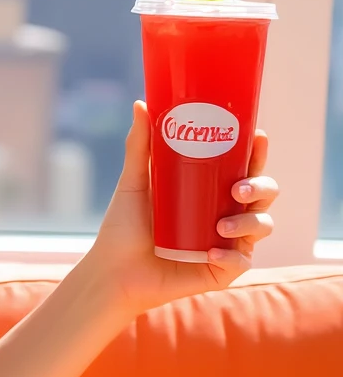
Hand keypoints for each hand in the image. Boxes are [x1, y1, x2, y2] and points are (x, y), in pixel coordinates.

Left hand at [83, 100, 276, 318]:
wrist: (113, 272)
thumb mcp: (134, 183)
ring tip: (221, 226)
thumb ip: (139, 146)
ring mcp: (227, 244)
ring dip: (249, 222)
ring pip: (261, 226)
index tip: (258, 137)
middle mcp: (225, 215)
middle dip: (261, 186)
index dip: (257, 154)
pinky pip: (241, 262)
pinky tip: (214, 252)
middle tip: (238, 187)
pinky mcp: (221, 271)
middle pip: (263, 194)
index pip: (244, 168)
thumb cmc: (123, 228)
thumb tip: (140, 104)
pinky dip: (233, 256)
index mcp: (211, 191)